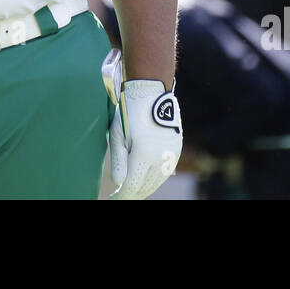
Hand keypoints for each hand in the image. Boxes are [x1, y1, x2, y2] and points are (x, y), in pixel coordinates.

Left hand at [109, 80, 182, 199]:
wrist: (151, 92)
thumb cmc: (129, 112)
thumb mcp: (118, 135)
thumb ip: (119, 161)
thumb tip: (119, 183)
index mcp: (144, 153)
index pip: (132, 186)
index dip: (122, 196)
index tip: (112, 198)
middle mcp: (161, 157)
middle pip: (145, 187)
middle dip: (132, 194)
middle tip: (119, 195)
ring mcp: (171, 154)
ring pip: (157, 182)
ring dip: (144, 188)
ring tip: (132, 191)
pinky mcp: (176, 150)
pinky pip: (165, 172)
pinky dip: (154, 179)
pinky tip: (145, 180)